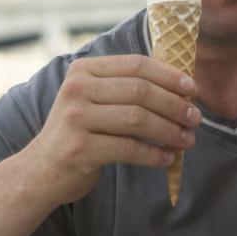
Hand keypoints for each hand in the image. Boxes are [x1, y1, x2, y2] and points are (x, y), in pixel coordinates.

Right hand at [19, 55, 200, 204]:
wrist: (41, 170)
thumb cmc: (79, 133)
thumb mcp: (94, 100)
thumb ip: (126, 89)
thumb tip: (181, 88)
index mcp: (83, 70)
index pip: (136, 64)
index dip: (169, 75)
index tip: (192, 89)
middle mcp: (77, 89)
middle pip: (140, 91)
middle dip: (174, 105)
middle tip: (194, 119)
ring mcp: (75, 118)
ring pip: (137, 119)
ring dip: (169, 130)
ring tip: (187, 140)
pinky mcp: (79, 148)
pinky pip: (128, 148)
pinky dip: (153, 154)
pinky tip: (167, 158)